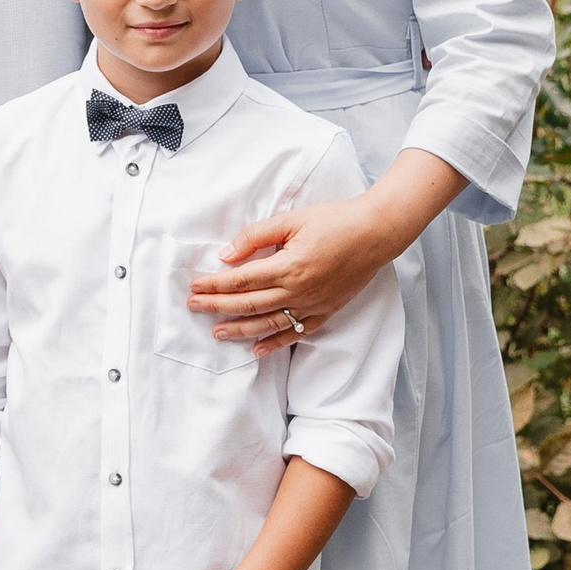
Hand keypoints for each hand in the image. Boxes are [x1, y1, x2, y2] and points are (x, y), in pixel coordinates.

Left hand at [189, 154, 462, 347]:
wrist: (376, 233)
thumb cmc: (335, 220)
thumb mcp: (292, 219)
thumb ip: (256, 236)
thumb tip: (226, 254)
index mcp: (288, 266)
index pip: (241, 280)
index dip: (215, 285)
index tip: (195, 287)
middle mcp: (298, 291)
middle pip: (249, 304)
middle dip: (218, 307)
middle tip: (194, 308)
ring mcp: (312, 305)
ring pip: (268, 323)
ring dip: (240, 329)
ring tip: (217, 333)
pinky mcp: (325, 311)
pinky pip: (296, 333)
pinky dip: (275, 343)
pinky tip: (257, 350)